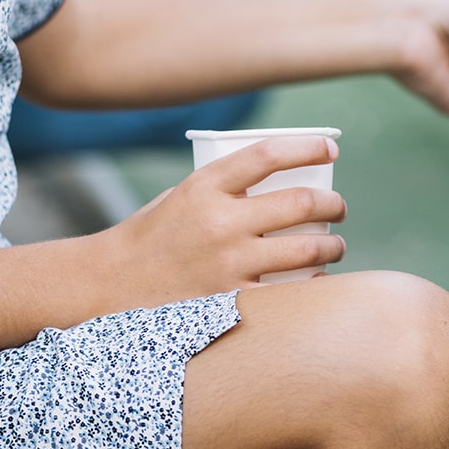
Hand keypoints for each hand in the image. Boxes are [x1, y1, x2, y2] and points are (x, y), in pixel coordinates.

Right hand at [95, 137, 345, 308]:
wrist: (108, 290)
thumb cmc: (152, 238)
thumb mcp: (182, 198)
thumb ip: (226, 189)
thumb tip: (287, 180)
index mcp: (204, 187)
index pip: (269, 154)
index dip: (308, 146)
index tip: (331, 147)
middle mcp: (219, 223)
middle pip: (301, 202)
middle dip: (333, 202)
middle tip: (339, 206)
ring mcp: (228, 265)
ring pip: (307, 248)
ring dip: (333, 245)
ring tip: (336, 245)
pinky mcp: (232, 303)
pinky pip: (292, 290)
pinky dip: (313, 283)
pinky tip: (318, 279)